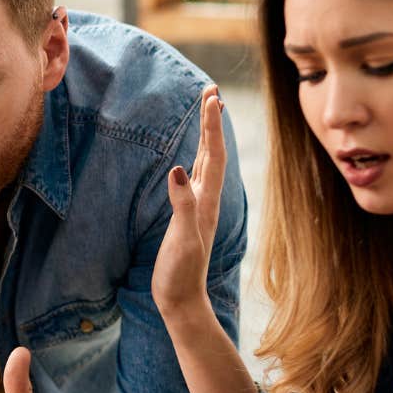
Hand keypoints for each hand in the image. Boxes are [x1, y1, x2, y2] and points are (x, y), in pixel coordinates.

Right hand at [153, 85, 225, 316]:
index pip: (213, 155)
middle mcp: (206, 200)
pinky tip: (193, 155)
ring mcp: (198, 207)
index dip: (212, 125)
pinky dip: (197, 157)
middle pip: (213, 152)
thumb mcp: (182, 239)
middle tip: (211, 91)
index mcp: (206, 202)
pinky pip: (196, 177)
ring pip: (207, 162)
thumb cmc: (180, 273)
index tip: (211, 96)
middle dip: (212, 121)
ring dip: (207, 135)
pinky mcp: (187, 216)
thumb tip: (178, 169)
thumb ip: (182, 205)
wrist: (182, 301)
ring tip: (208, 111)